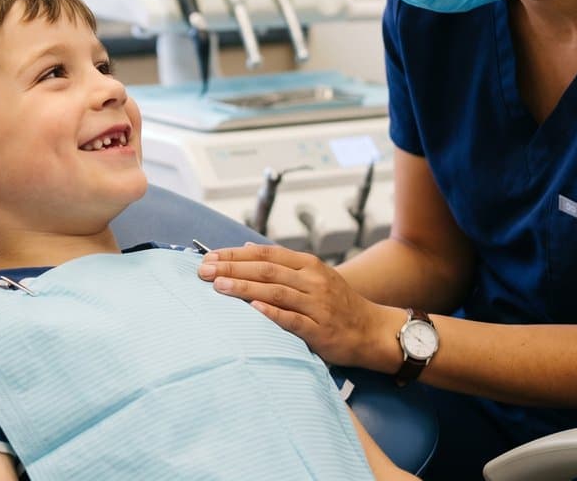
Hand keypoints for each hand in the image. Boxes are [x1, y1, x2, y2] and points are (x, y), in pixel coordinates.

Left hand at [198, 243, 389, 368]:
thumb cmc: (337, 304)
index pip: (265, 254)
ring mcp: (317, 304)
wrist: (372, 330)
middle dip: (232, 268)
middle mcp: (312, 280)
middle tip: (203, 270)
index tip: (208, 257)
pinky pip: (293, 319)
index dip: (234, 254)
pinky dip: (272, 313)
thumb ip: (280, 263)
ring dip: (244, 287)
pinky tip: (253, 309)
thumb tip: (245, 247)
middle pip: (266, 269)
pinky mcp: (320, 329)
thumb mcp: (313, 276)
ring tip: (218, 286)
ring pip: (275, 292)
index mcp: (307, 265)